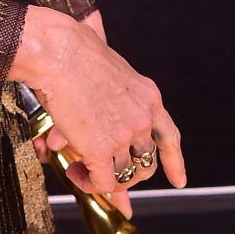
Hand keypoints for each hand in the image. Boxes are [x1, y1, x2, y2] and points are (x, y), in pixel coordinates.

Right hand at [15, 5, 185, 219]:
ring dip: (102, 178)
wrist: (56, 52)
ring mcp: (124, 136)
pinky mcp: (100, 150)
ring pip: (123, 176)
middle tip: (108, 175)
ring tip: (80, 169)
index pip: (169, 137)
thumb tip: (89, 86)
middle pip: (146, 163)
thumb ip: (105, 93)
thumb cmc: (72, 50)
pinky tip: (74, 171)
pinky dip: (88, 183)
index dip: (174, 162)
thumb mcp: (106, 70)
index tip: (178, 181)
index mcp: (148, 96)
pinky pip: (102, 183)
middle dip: (129, 176)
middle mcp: (142, 118)